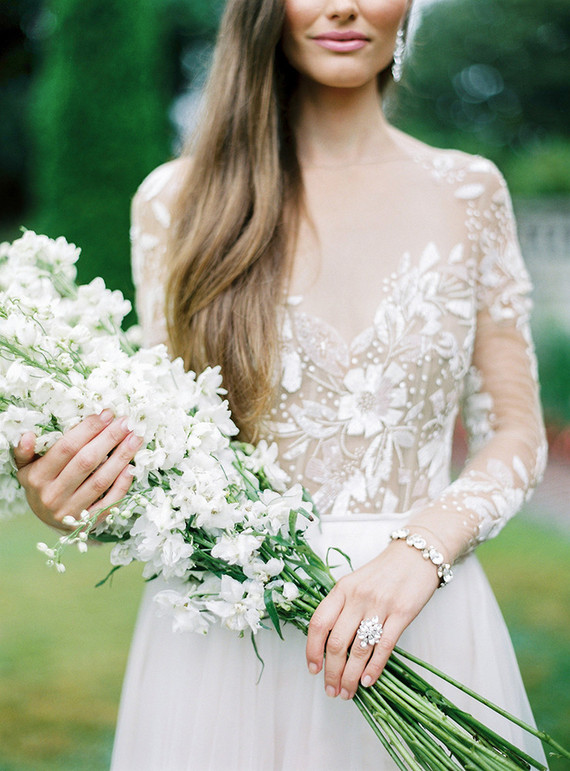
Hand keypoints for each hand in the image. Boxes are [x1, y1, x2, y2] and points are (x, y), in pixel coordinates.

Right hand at [13, 409, 142, 530]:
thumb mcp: (26, 468)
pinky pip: (109, 502)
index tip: (107, 414)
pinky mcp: (87, 523)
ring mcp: (71, 511)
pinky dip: (122, 484)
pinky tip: (131, 467)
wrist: (47, 520)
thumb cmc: (41, 484)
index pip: (66, 448)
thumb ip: (25, 451)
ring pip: (101, 481)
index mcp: (37, 478)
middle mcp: (53, 495)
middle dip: (109, 439)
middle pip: (86, 462)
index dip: (88, 429)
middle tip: (127, 423)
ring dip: (121, 457)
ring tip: (135, 439)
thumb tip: (28, 435)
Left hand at [305, 539, 440, 699]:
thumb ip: (342, 607)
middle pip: (336, 642)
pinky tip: (368, 681)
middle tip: (332, 690)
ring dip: (351, 676)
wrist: (416, 554)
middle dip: (332, 672)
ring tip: (348, 691)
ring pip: (358, 649)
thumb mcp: (355, 582)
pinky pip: (384, 646)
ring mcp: (380, 605)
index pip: (319, 623)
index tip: (313, 669)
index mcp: (342, 588)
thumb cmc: (384, 572)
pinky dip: (374, 668)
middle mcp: (357, 597)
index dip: (312, 650)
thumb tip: (329, 645)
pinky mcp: (402, 613)